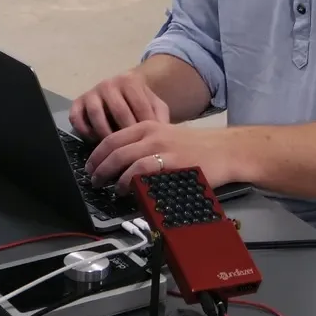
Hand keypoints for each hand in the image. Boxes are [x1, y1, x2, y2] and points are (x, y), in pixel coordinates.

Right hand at [69, 69, 170, 141]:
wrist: (123, 91)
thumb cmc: (141, 102)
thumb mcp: (155, 105)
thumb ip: (161, 116)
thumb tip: (162, 133)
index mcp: (129, 81)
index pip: (139, 106)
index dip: (146, 127)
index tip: (150, 145)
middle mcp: (108, 83)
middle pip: (118, 111)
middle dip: (127, 133)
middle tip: (132, 152)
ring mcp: (92, 92)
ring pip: (96, 114)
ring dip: (105, 134)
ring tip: (114, 151)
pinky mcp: (77, 102)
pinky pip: (77, 118)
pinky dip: (84, 131)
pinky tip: (95, 142)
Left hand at [86, 120, 240, 190]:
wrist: (225, 150)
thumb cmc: (198, 147)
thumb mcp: (168, 139)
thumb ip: (147, 148)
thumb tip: (124, 166)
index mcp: (148, 126)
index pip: (113, 137)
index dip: (97, 154)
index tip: (90, 166)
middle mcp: (152, 133)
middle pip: (114, 148)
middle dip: (98, 166)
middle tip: (93, 179)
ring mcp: (161, 147)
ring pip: (124, 158)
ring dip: (109, 174)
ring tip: (106, 186)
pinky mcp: (171, 162)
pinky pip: (142, 170)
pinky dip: (128, 181)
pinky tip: (125, 189)